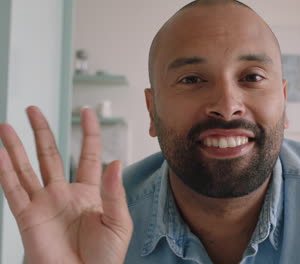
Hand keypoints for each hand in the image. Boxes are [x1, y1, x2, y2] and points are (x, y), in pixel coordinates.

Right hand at [0, 106, 132, 263]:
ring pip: (27, 168)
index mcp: (90, 193)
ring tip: (6, 126)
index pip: (88, 155)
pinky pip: (13, 191)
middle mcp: (64, 194)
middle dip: (41, 131)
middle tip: (33, 110)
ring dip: (16, 147)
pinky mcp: (28, 218)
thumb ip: (114, 192)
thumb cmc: (105, 258)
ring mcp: (44, 204)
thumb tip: (115, 162)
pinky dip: (4, 172)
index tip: (87, 112)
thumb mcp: (118, 222)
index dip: (89, 133)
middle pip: (50, 155)